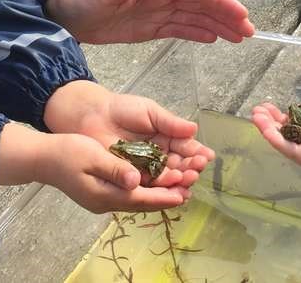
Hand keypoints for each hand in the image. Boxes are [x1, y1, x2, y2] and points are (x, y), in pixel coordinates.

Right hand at [35, 132, 193, 212]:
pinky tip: (155, 184)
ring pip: (136, 200)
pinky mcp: (101, 192)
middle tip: (190, 190)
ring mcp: (103, 199)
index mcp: (105, 195)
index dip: (163, 196)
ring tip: (180, 188)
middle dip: (166, 197)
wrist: (42, 158)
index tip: (183, 194)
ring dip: (158, 194)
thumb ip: (116, 168)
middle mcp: (106, 202)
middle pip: (142, 203)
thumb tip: (137, 180)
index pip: (140, 200)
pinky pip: (128, 195)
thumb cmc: (66, 153)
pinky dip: (145, 190)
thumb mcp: (92, 156)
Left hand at [44, 0, 253, 44]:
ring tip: (240, 37)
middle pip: (202, 6)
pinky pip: (179, 30)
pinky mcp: (148, 28)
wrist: (62, 11)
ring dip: (218, 26)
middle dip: (227, 16)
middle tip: (250, 32)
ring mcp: (156, 13)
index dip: (221, 2)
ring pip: (195, 19)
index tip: (241, 15)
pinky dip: (198, 33)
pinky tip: (214, 39)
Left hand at [45, 81, 214, 191]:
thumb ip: (170, 123)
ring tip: (187, 180)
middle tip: (196, 170)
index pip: (185, 148)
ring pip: (166, 178)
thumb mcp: (150, 112)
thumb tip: (194, 129)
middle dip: (189, 168)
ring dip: (178, 180)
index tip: (206, 157)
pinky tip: (171, 190)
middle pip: (178, 165)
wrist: (93, 116)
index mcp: (166, 138)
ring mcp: (146, 168)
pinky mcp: (131, 178)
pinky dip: (160, 189)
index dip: (196, 153)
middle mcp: (159, 155)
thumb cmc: (123, 110)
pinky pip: (148, 185)